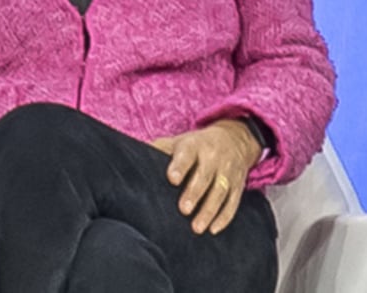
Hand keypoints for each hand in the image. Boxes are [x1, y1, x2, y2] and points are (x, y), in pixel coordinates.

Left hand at [155, 118, 263, 236]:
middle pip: (206, 175)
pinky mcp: (238, 184)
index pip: (188, 154)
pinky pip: (233, 201)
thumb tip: (128, 157)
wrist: (236, 138)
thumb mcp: (179, 141)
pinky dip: (225, 216)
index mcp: (196, 145)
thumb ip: (159, 150)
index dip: (180, 165)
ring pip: (221, 191)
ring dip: (210, 210)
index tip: (173, 178)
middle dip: (196, 192)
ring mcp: (228, 171)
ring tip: (197, 227)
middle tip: (184, 209)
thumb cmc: (197, 145)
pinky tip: (214, 229)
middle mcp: (214, 157)